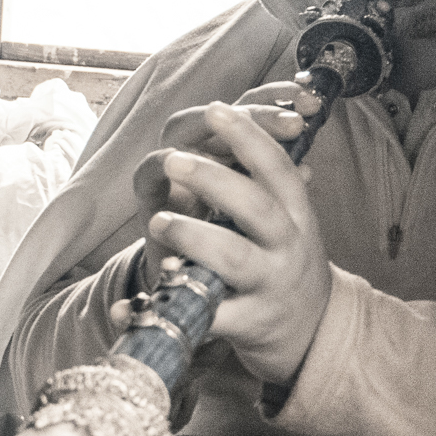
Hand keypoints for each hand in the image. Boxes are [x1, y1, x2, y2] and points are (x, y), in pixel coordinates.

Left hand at [134, 100, 329, 384]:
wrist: (306, 326)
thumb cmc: (277, 252)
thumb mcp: (282, 212)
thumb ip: (257, 170)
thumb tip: (239, 112)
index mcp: (293, 210)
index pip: (275, 166)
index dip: (250, 135)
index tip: (216, 109)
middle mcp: (287, 244)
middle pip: (256, 206)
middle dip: (215, 180)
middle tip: (173, 159)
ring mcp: (267, 285)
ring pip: (234, 259)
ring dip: (195, 238)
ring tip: (158, 221)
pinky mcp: (245, 323)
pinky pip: (204, 316)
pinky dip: (163, 308)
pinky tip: (128, 305)